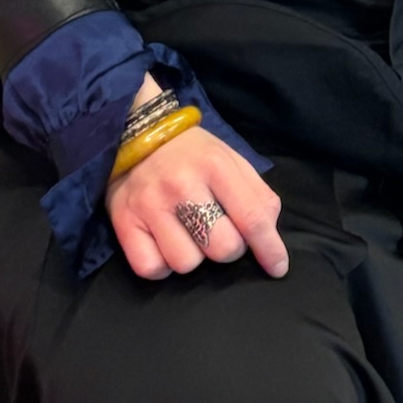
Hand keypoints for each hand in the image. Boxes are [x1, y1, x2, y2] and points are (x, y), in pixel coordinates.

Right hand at [107, 122, 287, 280]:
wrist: (138, 133)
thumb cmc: (193, 154)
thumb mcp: (231, 160)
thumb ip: (257, 194)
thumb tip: (270, 234)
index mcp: (216, 165)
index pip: (251, 217)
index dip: (269, 248)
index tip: (278, 268)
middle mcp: (182, 185)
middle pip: (221, 248)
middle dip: (229, 248)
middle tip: (220, 232)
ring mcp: (150, 204)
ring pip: (186, 263)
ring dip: (194, 257)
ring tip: (189, 234)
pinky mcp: (123, 222)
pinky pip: (151, 269)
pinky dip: (162, 265)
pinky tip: (165, 244)